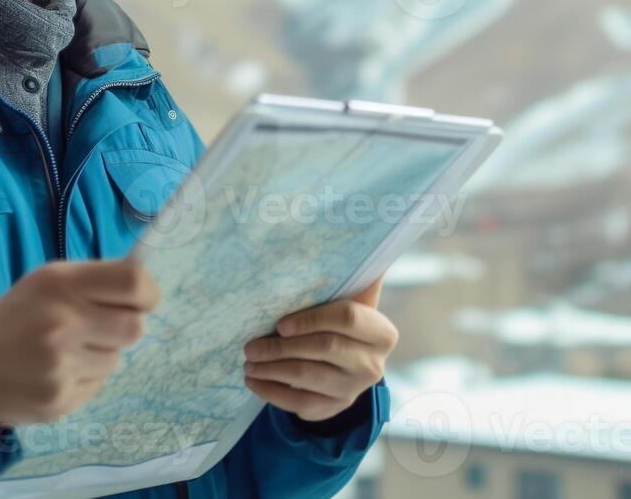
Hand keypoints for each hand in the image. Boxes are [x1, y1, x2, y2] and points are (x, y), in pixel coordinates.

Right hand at [0, 258, 158, 426]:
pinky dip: (85, 376)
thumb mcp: (49, 282)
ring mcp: (59, 366)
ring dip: (101, 353)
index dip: (148, 292)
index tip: (143, 299)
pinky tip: (57, 371)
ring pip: (116, 359)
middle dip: (125, 326)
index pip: (133, 282)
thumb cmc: (19, 317)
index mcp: (59, 284)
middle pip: (134, 327)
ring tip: (67, 349)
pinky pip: (98, 384)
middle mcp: (61, 323)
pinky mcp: (59, 400)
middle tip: (101, 326)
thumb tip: (147, 289)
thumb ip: (97, 281)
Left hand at [242, 277, 396, 422]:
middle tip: (251, 343)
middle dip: (283, 346)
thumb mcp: (353, 297)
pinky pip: (299, 404)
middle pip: (325, 349)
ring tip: (248, 359)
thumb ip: (356, 267)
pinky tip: (252, 380)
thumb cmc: (342, 321)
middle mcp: (373, 364)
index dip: (312, 319)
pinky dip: (271, 392)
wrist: (349, 366)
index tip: (281, 322)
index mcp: (382, 332)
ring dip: (272, 368)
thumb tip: (362, 222)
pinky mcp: (333, 409)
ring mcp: (353, 390)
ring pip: (308, 377)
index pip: (350, 318)